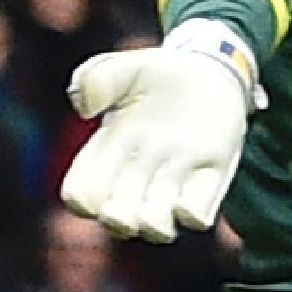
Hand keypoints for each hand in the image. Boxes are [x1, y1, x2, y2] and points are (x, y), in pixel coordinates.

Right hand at [59, 33, 255, 240]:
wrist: (209, 71)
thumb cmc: (157, 74)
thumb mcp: (124, 66)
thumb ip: (97, 78)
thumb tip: (84, 108)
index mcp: (106, 151)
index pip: (82, 191)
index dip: (80, 199)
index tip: (84, 196)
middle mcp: (137, 173)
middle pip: (118, 215)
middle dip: (117, 220)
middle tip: (119, 214)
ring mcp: (175, 178)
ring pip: (157, 222)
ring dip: (152, 225)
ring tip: (153, 220)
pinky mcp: (211, 176)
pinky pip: (199, 209)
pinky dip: (191, 214)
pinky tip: (187, 207)